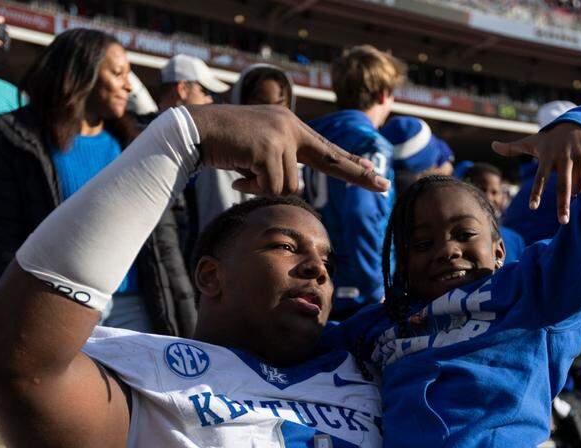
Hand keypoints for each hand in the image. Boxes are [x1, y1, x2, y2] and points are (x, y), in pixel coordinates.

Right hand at [186, 105, 388, 195]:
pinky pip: (271, 187)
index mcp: (290, 125)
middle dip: (358, 175)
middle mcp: (290, 127)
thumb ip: (278, 165)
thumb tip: (291, 190)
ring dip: (266, 189)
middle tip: (385, 185)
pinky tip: (237, 176)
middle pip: (330, 160)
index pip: (326, 148)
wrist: (195, 131)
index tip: (373, 172)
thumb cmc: (224, 145)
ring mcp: (281, 136)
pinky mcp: (268, 149)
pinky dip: (253, 188)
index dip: (350, 162)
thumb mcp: (257, 154)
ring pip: (289, 186)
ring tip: (244, 174)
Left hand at [491, 122, 580, 224]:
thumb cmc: (549, 139)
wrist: (575, 121)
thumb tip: (493, 145)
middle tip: (563, 222)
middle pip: (563, 186)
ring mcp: (580, 152)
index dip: (536, 193)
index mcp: (547, 156)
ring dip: (578, 187)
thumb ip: (512, 148)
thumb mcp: (531, 142)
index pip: (540, 178)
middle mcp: (563, 155)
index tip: (532, 208)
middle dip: (563, 205)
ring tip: (573, 183)